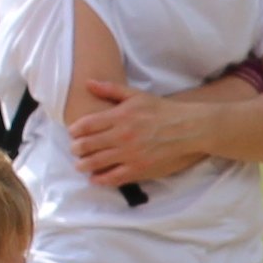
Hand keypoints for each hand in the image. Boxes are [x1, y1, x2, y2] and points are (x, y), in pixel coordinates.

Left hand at [63, 80, 202, 185]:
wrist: (189, 129)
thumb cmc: (163, 111)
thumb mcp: (137, 95)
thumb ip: (111, 89)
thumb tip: (88, 83)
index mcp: (120, 116)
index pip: (86, 125)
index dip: (74, 131)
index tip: (73, 133)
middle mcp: (122, 135)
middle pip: (87, 145)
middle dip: (76, 148)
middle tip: (75, 149)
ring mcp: (130, 154)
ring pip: (95, 163)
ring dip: (83, 164)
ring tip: (80, 164)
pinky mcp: (139, 169)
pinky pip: (113, 177)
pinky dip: (100, 179)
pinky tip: (95, 177)